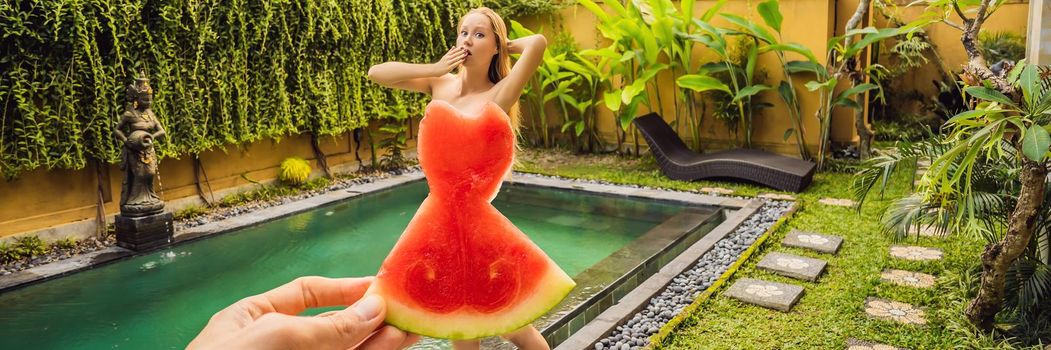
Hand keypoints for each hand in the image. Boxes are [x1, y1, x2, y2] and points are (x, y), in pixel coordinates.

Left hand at [188, 276, 418, 349]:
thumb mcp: (278, 336)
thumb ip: (329, 326)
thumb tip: (374, 308)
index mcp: (251, 320)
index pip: (304, 295)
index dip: (342, 290)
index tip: (378, 289)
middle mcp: (274, 345)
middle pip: (330, 328)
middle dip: (367, 320)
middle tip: (405, 312)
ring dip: (375, 344)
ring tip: (407, 333)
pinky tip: (386, 349)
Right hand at [432, 46, 468, 74]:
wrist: (436, 69)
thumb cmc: (442, 63)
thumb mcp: (445, 56)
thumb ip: (450, 51)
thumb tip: (454, 46)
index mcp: (447, 55)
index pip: (453, 51)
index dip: (458, 49)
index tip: (463, 47)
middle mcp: (447, 58)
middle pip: (455, 54)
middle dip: (460, 52)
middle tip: (466, 50)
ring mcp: (448, 63)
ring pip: (455, 58)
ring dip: (460, 56)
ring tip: (465, 54)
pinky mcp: (449, 67)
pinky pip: (455, 64)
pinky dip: (459, 62)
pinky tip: (462, 60)